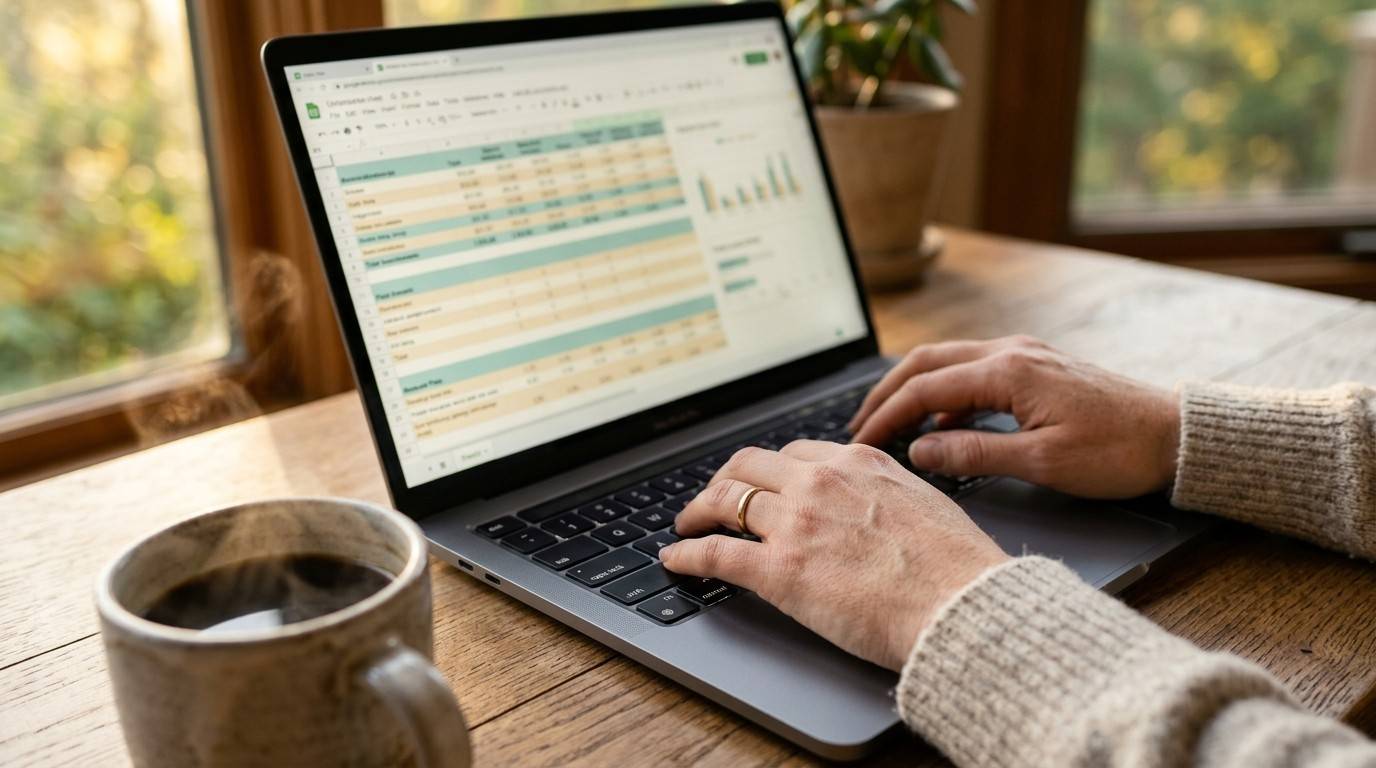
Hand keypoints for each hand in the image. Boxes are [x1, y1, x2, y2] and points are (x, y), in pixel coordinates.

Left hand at [660, 441, 1008, 670]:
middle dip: (725, 481)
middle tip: (714, 499)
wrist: (959, 603)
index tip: (761, 483)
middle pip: (749, 466)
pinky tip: (676, 560)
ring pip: (725, 501)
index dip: (770, 470)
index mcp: (858, 463)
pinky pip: (717, 553)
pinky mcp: (779, 570)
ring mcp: (795, 523)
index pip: (795, 453)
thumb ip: (888, 494)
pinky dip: (687, 554)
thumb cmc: (957, 567)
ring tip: (687, 525)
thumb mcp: (924, 503)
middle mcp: (820, 482)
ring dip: (698, 512)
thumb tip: (879, 506)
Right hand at [848, 336, 1180, 498]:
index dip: (886, 417)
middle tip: (858, 427)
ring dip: (913, 391)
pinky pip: (974, 372)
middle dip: (886, 394)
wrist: (1177, 436)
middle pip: (926, 364)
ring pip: (948, 363)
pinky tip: (940, 427)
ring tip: (888, 424)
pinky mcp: (1037, 367)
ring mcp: (1025, 355)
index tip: (860, 443)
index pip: (925, 390)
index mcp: (1008, 372)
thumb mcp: (1042, 463)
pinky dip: (945, 395)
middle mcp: (1012, 352)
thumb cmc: (1119, 451)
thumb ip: (974, 454)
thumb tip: (920, 452)